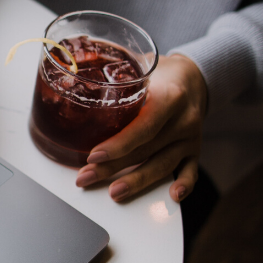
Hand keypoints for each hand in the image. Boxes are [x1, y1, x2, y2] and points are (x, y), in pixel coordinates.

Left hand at [75, 54, 207, 202]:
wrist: (195, 76)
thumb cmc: (157, 74)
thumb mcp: (139, 66)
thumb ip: (112, 72)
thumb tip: (68, 67)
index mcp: (169, 96)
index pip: (143, 126)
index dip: (118, 144)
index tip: (93, 156)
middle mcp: (183, 119)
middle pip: (146, 149)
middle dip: (113, 167)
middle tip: (85, 177)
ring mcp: (190, 136)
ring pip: (163, 164)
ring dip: (137, 181)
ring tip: (113, 192)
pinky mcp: (194, 149)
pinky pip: (191, 170)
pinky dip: (184, 184)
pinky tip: (172, 196)